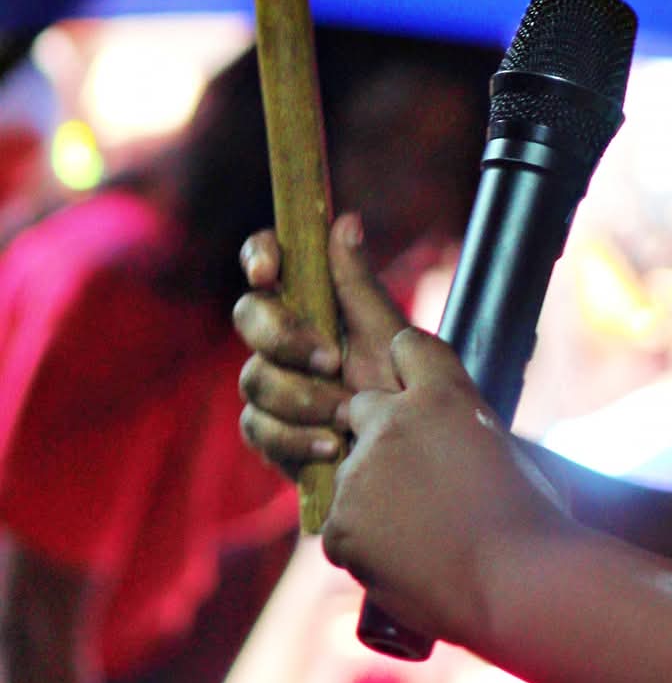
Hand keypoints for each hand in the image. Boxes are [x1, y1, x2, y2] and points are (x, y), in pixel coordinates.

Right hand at [235, 215, 404, 478]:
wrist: (413, 462)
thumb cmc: (406, 392)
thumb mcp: (389, 336)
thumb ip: (360, 285)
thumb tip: (346, 220)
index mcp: (313, 303)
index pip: (267, 260)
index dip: (260, 255)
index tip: (269, 273)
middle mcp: (286, 339)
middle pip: (248, 315)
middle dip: (284, 337)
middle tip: (331, 360)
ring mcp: (274, 385)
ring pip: (253, 377)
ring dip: (302, 397)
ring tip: (350, 416)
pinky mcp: (271, 432)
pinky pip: (257, 427)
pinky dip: (295, 437)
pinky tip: (332, 446)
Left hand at [322, 310, 570, 645]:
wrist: (516, 584)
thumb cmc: (535, 523)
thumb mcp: (516, 454)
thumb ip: (474, 434)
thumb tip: (464, 442)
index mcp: (444, 395)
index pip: (408, 347)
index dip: (411, 369)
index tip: (416, 392)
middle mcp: (392, 423)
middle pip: (363, 410)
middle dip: (380, 436)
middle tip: (416, 478)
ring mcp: (359, 474)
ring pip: (350, 477)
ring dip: (372, 498)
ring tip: (422, 536)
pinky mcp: (339, 525)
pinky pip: (339, 531)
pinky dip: (364, 547)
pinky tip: (406, 562)